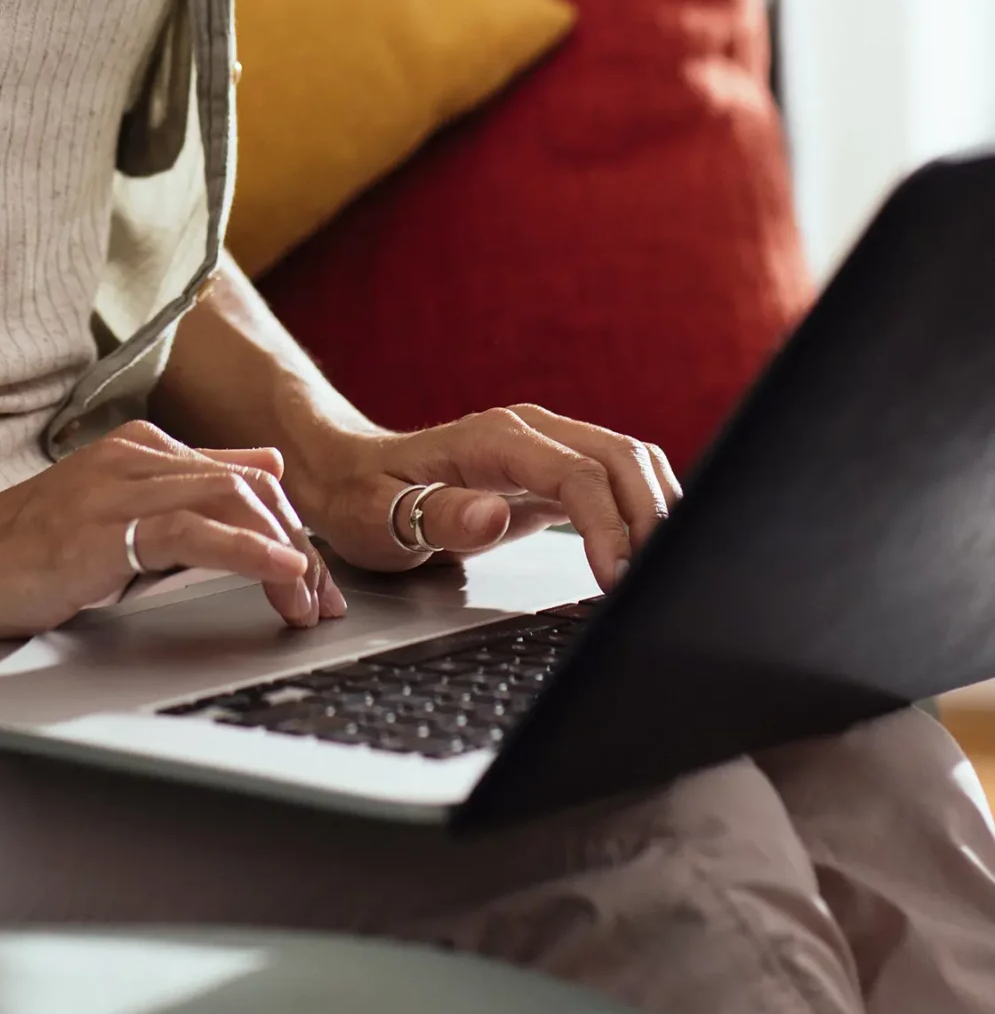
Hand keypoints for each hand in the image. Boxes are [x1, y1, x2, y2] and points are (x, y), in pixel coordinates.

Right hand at [0, 421, 347, 642]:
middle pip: (250, 490)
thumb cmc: (24, 554)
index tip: (317, 583)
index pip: (243, 479)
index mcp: (143, 447)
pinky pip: (195, 531)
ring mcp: (119, 484)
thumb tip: (269, 472)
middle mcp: (137, 454)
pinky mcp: (105, 526)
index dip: (290, 530)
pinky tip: (280, 572)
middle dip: (299, 548)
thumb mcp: (118, 516)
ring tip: (309, 602)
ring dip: (285, 557)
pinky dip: (248, 551)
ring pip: (233, 503)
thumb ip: (185, 495)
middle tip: (324, 604)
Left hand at [290, 405, 680, 594]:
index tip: (617, 579)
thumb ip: (437, 516)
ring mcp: (545, 446)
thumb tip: (491, 515)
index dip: (606, 525)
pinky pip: (615, 479)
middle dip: (651, 515)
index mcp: (493, 438)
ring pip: (628, 460)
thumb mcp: (379, 517)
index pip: (576, 474)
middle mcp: (528, 431)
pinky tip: (649, 549)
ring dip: (656, 508)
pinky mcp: (554, 470)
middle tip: (656, 582)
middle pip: (619, 456)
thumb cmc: (363, 497)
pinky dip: (643, 508)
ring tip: (662, 571)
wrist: (351, 474)